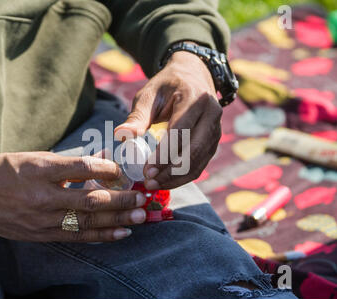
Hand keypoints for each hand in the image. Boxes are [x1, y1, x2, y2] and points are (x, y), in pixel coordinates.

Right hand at [0, 147, 146, 241]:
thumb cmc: (8, 169)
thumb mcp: (36, 157)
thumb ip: (70, 163)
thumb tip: (103, 160)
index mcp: (40, 169)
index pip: (81, 167)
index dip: (106, 169)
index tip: (124, 169)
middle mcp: (42, 195)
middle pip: (89, 199)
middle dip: (121, 200)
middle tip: (143, 197)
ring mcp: (41, 218)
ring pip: (86, 221)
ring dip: (116, 220)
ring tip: (140, 216)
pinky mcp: (40, 234)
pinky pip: (75, 236)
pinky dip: (100, 236)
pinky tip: (120, 233)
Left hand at [115, 49, 222, 189]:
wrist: (192, 75)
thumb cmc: (167, 86)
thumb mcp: (149, 95)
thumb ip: (137, 116)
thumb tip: (120, 135)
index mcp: (195, 98)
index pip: (181, 132)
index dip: (164, 154)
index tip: (146, 171)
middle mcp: (212, 113)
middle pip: (194, 150)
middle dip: (171, 171)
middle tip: (149, 183)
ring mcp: (216, 128)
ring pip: (199, 161)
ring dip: (177, 178)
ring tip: (154, 185)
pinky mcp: (214, 141)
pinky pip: (201, 164)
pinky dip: (184, 176)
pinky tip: (166, 181)